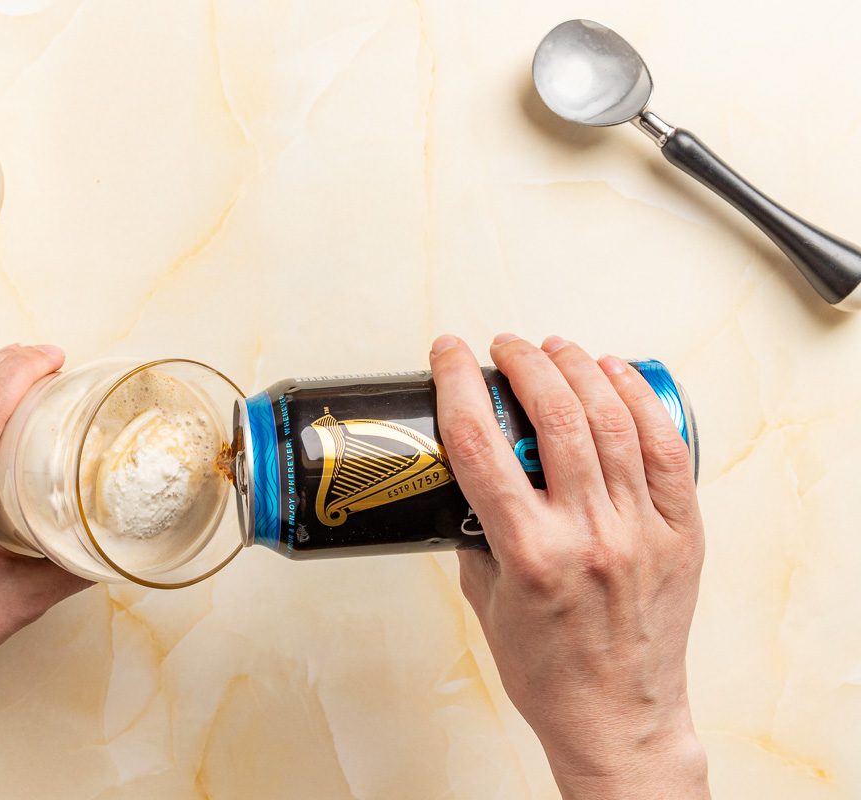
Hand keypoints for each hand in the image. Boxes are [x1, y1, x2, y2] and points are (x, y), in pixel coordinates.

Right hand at [430, 333, 708, 799]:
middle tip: (504, 346)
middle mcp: (588, 534)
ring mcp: (639, 530)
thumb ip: (473, 537)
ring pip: (612, 421)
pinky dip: (640, 402)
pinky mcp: (679, 533)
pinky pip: (665, 450)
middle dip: (523, 362)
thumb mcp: (486, 602)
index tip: (448, 354)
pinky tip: (618, 375)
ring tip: (556, 348)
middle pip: (555, 415)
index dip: (458, 383)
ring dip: (579, 369)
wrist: (618, 719)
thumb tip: (465, 483)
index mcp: (529, 553)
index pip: (481, 442)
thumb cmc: (549, 672)